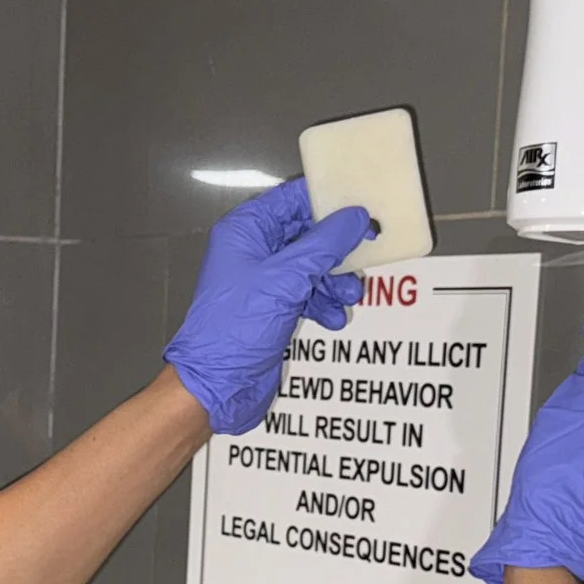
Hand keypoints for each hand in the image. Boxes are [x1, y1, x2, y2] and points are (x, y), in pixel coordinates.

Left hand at [164, 179, 373, 434]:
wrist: (217, 383)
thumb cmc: (235, 328)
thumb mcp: (285, 279)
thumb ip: (324, 245)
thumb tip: (356, 218)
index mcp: (246, 231)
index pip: (292, 200)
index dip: (327, 201)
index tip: (362, 207)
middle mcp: (254, 250)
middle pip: (307, 233)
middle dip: (337, 248)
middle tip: (367, 252)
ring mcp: (263, 280)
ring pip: (311, 266)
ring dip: (334, 280)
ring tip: (349, 296)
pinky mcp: (273, 307)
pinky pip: (307, 293)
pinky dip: (323, 303)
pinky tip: (333, 318)